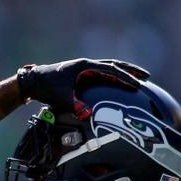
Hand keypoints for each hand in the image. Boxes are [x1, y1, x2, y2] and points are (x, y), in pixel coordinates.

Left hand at [17, 58, 149, 118]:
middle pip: (114, 65)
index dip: (126, 78)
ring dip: (122, 73)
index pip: (112, 70)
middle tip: (146, 76)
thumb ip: (76, 105)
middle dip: (131, 71)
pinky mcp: (81, 75)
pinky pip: (101, 75)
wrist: (34, 82)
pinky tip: (117, 86)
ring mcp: (84, 69)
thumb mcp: (62, 97)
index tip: (138, 85)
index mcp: (86, 66)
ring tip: (136, 80)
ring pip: (109, 69)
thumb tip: (88, 115)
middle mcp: (87, 65)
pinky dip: (111, 79)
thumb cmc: (47, 88)